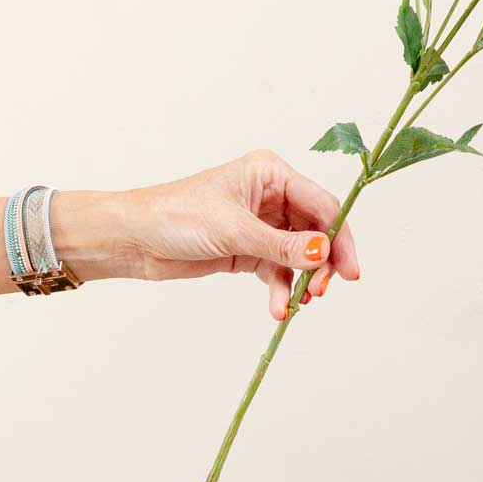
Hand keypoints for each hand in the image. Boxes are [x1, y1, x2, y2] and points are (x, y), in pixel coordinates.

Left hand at [124, 150, 359, 318]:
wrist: (133, 239)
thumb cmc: (175, 216)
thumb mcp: (234, 230)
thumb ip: (283, 246)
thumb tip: (324, 253)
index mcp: (271, 174)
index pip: (321, 204)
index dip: (339, 237)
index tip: (349, 270)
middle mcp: (271, 196)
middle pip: (316, 231)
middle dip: (322, 263)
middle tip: (323, 291)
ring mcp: (261, 224)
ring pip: (299, 254)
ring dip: (302, 280)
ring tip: (299, 303)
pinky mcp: (248, 250)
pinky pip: (277, 270)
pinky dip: (281, 289)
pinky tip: (278, 308)